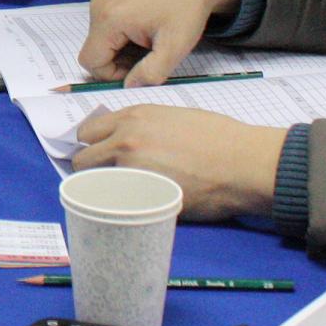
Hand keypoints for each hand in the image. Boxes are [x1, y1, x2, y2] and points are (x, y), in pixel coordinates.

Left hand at [70, 105, 287, 219]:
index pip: (87, 132)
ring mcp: (132, 170)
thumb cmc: (219, 138)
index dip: (92, 145)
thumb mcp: (172, 117)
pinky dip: (123, 208)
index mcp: (133, 117)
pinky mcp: (143, 197)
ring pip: (96, 185)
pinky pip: (119, 205)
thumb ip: (142, 126)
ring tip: (124, 196)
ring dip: (104, 191)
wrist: (242, 162)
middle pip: (83, 160)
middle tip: (108, 179)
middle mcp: (125, 140)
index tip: (99, 155)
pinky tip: (137, 209)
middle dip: (91, 170)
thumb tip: (124, 138)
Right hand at [80, 0, 243, 85]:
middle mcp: (98, 4)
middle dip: (118, 60)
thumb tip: (129, 87)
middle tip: (149, 54)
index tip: (139, 68)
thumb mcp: (174, 48)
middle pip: (94, 49)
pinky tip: (143, 26)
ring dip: (120, 47)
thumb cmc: (187, 10)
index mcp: (110, 18)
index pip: (91, 61)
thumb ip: (150, 73)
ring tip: (148, 39)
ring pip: (99, 37)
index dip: (112, 75)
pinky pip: (104, 22)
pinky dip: (120, 32)